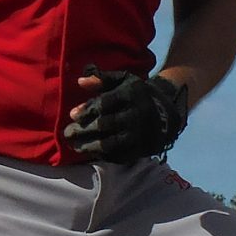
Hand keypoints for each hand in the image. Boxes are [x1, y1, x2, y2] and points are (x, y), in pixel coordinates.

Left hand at [63, 67, 188, 161]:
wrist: (167, 113)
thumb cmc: (137, 94)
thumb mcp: (123, 80)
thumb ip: (102, 79)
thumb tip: (80, 81)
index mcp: (131, 95)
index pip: (104, 104)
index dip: (87, 110)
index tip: (73, 115)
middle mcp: (136, 115)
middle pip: (105, 125)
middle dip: (83, 130)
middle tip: (67, 133)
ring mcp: (139, 134)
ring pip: (110, 143)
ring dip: (90, 146)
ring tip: (75, 147)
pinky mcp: (142, 150)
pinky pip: (120, 156)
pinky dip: (104, 156)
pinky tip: (92, 154)